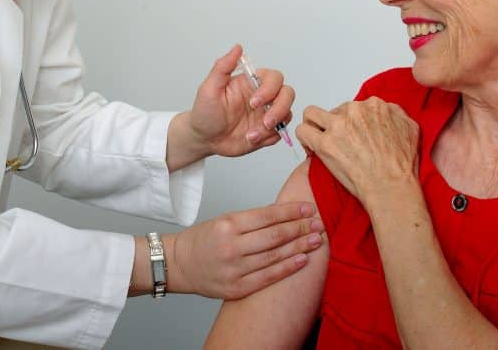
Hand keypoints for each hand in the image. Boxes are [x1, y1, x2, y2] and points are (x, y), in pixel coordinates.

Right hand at [166, 201, 324, 299]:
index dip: (291, 212)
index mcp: (228, 224)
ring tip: (316, 240)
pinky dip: (287, 268)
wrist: (178, 265)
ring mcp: (234, 269)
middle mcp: (231, 246)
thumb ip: (252, 221)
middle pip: (274, 236)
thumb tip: (285, 216)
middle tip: (319, 224)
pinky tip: (302, 260)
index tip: (309, 208)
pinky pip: (267, 277)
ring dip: (299, 247)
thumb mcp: (224, 220)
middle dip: (300, 229)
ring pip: (274, 256)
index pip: (267, 216)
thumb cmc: (203, 240)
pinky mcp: (236, 288)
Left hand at [173, 45, 294, 162]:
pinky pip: (279, 133)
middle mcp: (263, 97)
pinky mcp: (267, 132)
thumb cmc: (205, 112)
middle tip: (265, 121)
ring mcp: (266, 114)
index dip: (269, 89)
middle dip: (280, 108)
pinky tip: (252, 139)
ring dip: (274, 125)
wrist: (204, 139)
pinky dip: (269, 137)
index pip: (274, 78)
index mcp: (251, 83)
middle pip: (287, 94)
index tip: (253, 102)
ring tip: (252, 135)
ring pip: (287, 114)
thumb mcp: (209, 88)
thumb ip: (223, 67)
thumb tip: (237, 48)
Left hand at [297, 97, 420, 204]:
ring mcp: (338, 126)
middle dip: (334, 126)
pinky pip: (302, 131)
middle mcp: (355, 110)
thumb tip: (386, 111)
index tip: (350, 135)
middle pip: (334, 111)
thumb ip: (395, 113)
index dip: (350, 122)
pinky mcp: (325, 143)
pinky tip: (311, 149)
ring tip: (318, 140)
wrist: (391, 187)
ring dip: (314, 126)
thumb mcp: (410, 128)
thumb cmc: (401, 165)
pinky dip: (304, 139)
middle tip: (337, 143)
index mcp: (374, 105)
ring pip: (312, 114)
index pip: (352, 107)